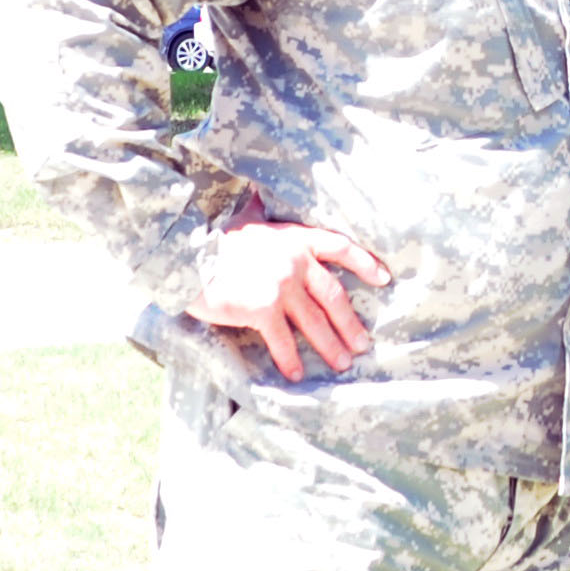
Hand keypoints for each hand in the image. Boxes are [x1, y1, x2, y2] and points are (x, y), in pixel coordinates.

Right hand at [196, 219, 391, 380]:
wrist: (185, 255)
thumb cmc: (214, 240)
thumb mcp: (249, 222)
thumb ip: (265, 219)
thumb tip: (261, 198)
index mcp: (296, 238)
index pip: (341, 248)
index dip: (365, 263)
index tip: (384, 278)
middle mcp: (295, 261)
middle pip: (334, 296)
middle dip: (350, 323)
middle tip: (363, 344)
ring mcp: (281, 285)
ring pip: (314, 322)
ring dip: (330, 346)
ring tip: (342, 364)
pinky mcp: (262, 308)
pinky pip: (283, 339)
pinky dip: (291, 359)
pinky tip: (296, 373)